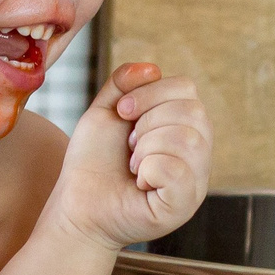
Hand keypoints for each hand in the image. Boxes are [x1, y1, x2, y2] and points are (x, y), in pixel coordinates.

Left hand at [49, 62, 212, 250]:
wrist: (76, 205)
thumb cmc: (93, 163)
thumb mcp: (105, 112)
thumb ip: (124, 84)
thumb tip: (152, 68)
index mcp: (184, 127)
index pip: (187, 89)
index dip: (151, 93)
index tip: (122, 112)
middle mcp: (198, 153)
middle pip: (193, 111)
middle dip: (147, 122)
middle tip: (129, 146)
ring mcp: (195, 181)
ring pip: (189, 139)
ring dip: (146, 148)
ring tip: (134, 165)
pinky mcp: (184, 205)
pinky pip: (178, 171)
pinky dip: (149, 170)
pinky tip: (140, 183)